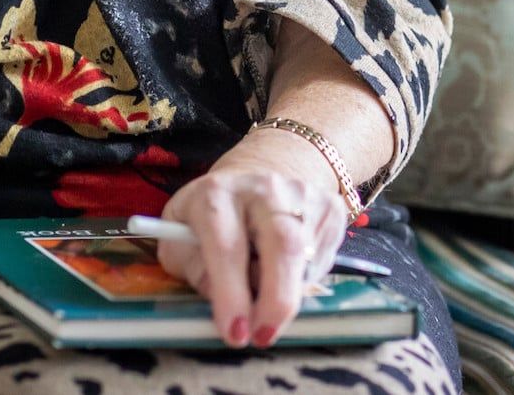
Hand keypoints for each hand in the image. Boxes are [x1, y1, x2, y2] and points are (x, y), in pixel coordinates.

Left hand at [155, 128, 351, 347]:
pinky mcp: (330, 207)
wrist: (257, 178)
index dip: (232, 294)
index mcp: (216, 194)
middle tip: (263, 336)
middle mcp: (263, 188)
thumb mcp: (183, 241)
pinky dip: (304, 281)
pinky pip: (323, 260)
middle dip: (276, 300)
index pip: (226, 246)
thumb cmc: (211, 220)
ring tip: (266, 295)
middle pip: (283, 245)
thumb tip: (229, 308)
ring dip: (287, 294)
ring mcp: (302, 194)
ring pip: (306, 259)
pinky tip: (285, 270)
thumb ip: (196, 273)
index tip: (235, 333)